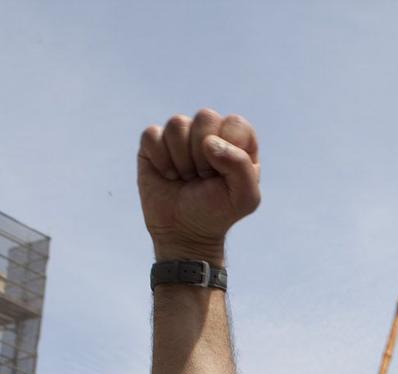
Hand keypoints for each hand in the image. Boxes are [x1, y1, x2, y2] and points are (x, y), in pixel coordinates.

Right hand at [137, 109, 260, 260]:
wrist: (184, 231)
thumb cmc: (217, 213)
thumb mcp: (244, 198)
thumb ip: (241, 165)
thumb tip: (209, 142)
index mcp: (237, 141)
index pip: (234, 123)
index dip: (227, 148)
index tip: (223, 174)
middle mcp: (210, 133)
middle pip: (205, 117)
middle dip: (203, 155)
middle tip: (203, 177)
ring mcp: (181, 136)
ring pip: (177, 124)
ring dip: (181, 159)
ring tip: (186, 177)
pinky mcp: (154, 143)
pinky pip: (152, 135)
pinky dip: (160, 159)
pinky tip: (168, 175)